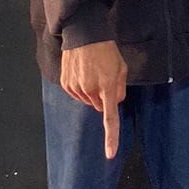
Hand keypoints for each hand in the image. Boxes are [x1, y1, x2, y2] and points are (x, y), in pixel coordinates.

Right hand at [60, 40, 127, 158]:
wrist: (84, 34)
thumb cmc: (106, 50)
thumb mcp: (121, 68)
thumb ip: (121, 89)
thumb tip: (115, 102)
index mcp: (108, 87)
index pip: (110, 119)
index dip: (111, 138)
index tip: (110, 154)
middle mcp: (90, 90)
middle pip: (99, 106)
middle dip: (103, 97)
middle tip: (104, 78)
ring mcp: (76, 88)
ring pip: (88, 101)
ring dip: (92, 91)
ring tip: (92, 72)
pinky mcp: (66, 84)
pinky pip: (76, 94)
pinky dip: (81, 88)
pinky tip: (82, 73)